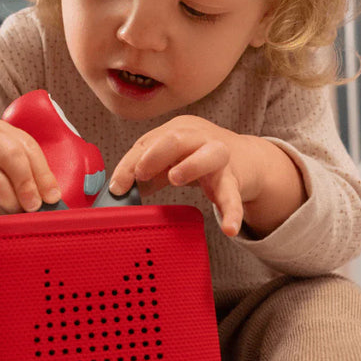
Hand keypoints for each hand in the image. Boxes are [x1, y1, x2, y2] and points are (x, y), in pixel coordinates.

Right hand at [0, 119, 61, 230]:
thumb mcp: (1, 164)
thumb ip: (24, 172)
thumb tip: (50, 198)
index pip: (27, 146)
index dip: (43, 173)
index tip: (53, 197)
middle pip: (12, 155)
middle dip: (28, 184)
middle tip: (34, 206)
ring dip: (11, 203)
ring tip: (14, 211)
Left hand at [109, 116, 303, 236]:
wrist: (245, 159)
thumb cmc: (195, 157)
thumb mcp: (167, 161)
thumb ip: (143, 175)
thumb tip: (115, 194)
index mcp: (177, 131)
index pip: (148, 144)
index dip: (129, 164)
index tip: (117, 186)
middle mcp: (200, 138)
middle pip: (177, 138)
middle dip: (156, 154)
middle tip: (141, 174)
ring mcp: (220, 157)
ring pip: (211, 155)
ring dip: (191, 165)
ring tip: (176, 178)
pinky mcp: (235, 180)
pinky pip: (234, 196)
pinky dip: (232, 213)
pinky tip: (229, 229)